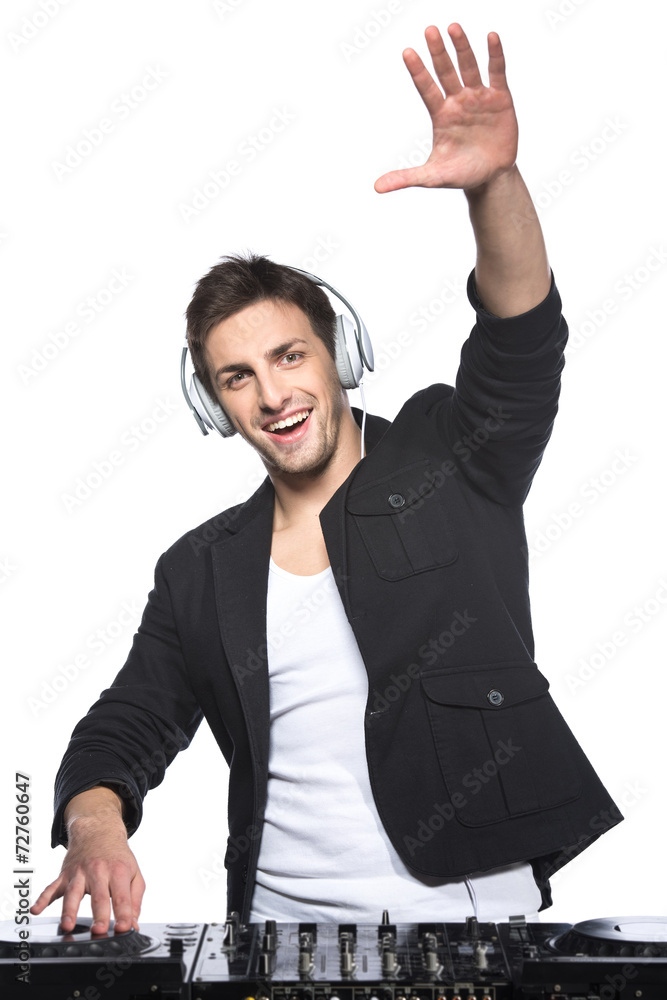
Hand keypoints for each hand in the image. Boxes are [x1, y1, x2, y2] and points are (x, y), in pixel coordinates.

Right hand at [30, 792, 144, 934]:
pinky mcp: (65, 875)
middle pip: (98, 896)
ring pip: (73, 893)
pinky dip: (42, 899)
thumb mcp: (133, 874)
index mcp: (118, 872)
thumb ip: (134, 901)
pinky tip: (36, 910)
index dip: (124, 914)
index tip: (124, 929)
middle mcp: (98, 872)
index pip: (122, 897)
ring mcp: (79, 873)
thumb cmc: (118, 858)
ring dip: (69, 910)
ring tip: (67, 925)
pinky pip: (52, 888)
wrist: (99, 831)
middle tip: (99, 931)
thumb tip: (133, 926)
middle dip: (99, 914)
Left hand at [374, 23, 517, 193]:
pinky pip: (497, 73)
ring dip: (462, 47)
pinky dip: (494, 55)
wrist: (491, 178)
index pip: (426, 88)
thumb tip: (377, 187)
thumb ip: (406, 178)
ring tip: (453, 27)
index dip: (418, 71)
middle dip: (438, 52)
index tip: (407, 52)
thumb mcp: (432, 177)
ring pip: (468, 67)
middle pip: (445, 72)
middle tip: (430, 30)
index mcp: (441, 115)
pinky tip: (490, 37)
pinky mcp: (500, 98)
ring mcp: (478, 97)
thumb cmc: (461, 175)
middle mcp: (457, 101)